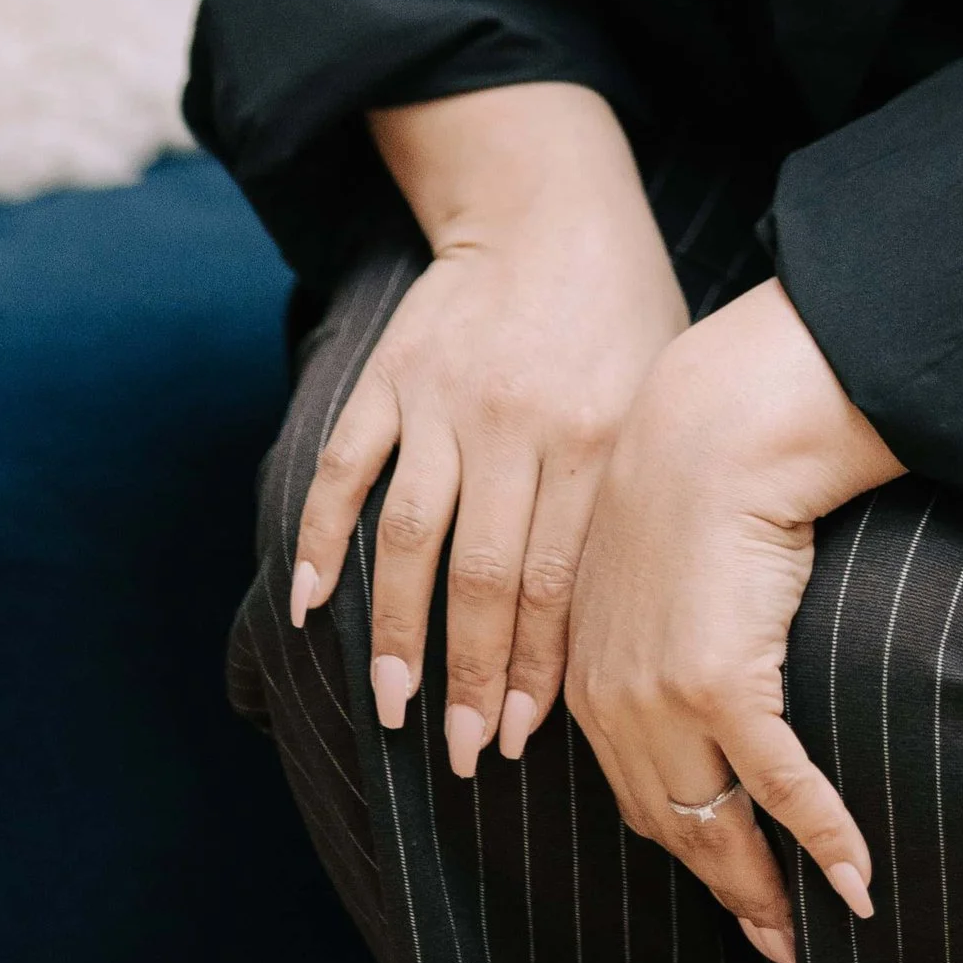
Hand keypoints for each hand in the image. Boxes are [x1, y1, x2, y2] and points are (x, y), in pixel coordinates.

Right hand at [291, 83, 688, 777]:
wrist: (550, 208)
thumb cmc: (624, 315)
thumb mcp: (654, 396)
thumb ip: (630, 497)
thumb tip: (620, 628)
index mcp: (597, 435)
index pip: (557, 580)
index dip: (532, 669)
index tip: (513, 742)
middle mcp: (518, 424)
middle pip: (483, 575)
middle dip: (468, 676)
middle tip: (454, 755)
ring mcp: (446, 400)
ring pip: (411, 536)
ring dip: (396, 629)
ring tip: (389, 703)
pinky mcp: (393, 375)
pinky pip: (346, 468)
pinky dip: (320, 538)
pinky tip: (307, 606)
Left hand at [566, 278, 903, 962]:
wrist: (716, 423)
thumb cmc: (696, 476)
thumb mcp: (643, 559)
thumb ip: (644, 622)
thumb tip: (686, 650)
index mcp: (589, 672)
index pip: (635, 792)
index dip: (685, 847)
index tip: (724, 886)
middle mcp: (612, 699)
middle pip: (673, 825)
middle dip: (723, 888)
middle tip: (772, 939)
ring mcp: (663, 697)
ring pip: (718, 822)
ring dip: (767, 887)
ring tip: (805, 933)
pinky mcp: (721, 682)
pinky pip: (780, 784)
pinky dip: (822, 837)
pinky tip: (856, 879)